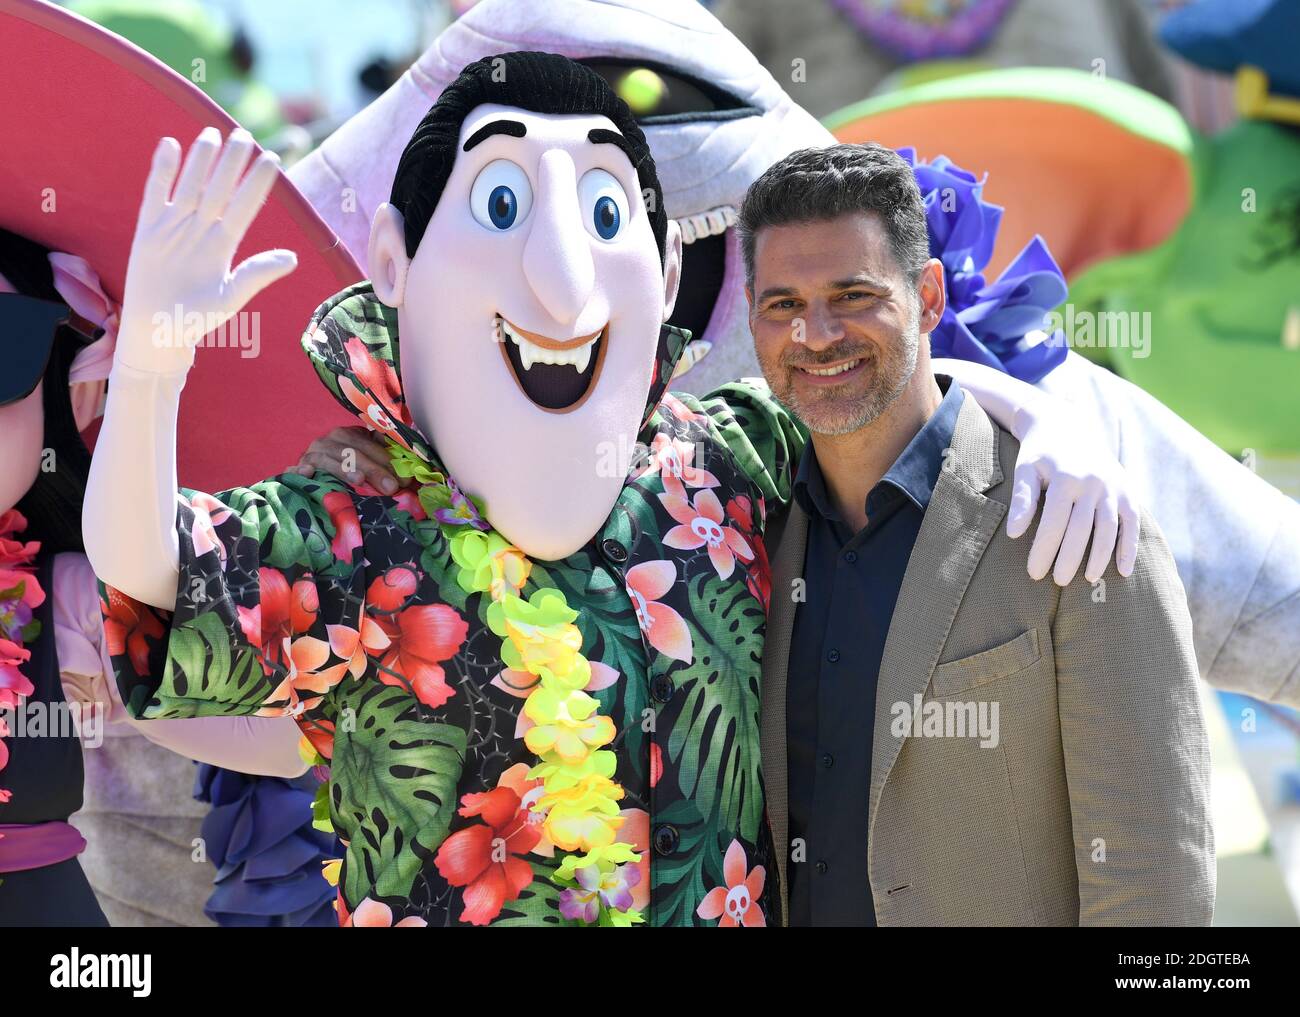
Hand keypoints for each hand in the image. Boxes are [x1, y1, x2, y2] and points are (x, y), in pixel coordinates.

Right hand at [116, 127, 296, 373]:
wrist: (158, 329)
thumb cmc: (197, 318)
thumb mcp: (231, 297)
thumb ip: (257, 274)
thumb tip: (293, 258)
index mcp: (225, 244)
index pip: (245, 205)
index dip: (257, 183)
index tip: (272, 159)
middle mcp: (202, 229)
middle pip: (220, 188)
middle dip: (232, 162)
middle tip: (244, 134)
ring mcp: (175, 225)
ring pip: (191, 184)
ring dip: (201, 160)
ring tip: (212, 133)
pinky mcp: (148, 227)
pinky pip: (156, 192)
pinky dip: (162, 171)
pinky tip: (170, 145)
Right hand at [287, 426, 400, 493]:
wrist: (309, 474)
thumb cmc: (343, 468)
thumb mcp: (364, 461)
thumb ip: (381, 459)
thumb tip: (405, 470)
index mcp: (347, 435)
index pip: (369, 444)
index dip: (387, 460)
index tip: (404, 479)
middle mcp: (329, 440)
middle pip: (352, 452)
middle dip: (374, 470)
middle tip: (391, 487)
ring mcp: (311, 454)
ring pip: (329, 459)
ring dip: (344, 469)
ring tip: (359, 480)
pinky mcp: (297, 468)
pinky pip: (297, 469)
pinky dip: (301, 470)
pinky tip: (308, 473)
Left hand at [1008, 408, 1138, 584]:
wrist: (1068, 425)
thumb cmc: (1040, 454)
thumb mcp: (1025, 470)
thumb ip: (1022, 500)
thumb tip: (1014, 534)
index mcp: (1065, 478)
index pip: (1054, 523)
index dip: (1044, 550)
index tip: (1034, 573)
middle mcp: (1093, 483)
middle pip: (1081, 529)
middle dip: (1069, 558)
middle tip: (1057, 581)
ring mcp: (1113, 487)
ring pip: (1109, 528)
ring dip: (1100, 557)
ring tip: (1089, 579)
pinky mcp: (1128, 490)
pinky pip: (1132, 523)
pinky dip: (1130, 547)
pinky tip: (1124, 571)